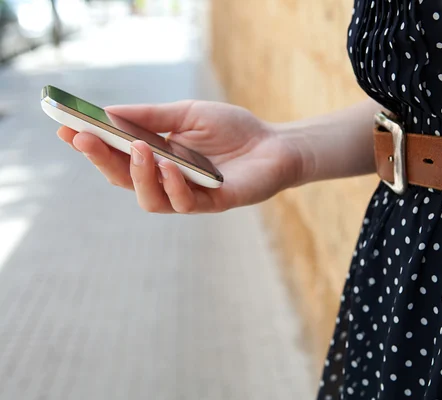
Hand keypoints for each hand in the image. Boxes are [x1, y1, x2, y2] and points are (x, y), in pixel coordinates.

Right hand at [57, 101, 302, 212]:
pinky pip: (184, 203)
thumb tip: (106, 111)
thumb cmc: (233, 128)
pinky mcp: (212, 203)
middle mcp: (168, 180)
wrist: (275, 144)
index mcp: (158, 158)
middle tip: (85, 139)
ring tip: (138, 150)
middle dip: (102, 160)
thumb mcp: (187, 113)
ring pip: (149, 199)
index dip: (91, 146)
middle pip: (125, 180)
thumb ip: (150, 116)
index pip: (117, 157)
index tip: (65, 128)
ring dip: (139, 175)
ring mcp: (188, 194)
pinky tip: (170, 166)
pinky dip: (174, 185)